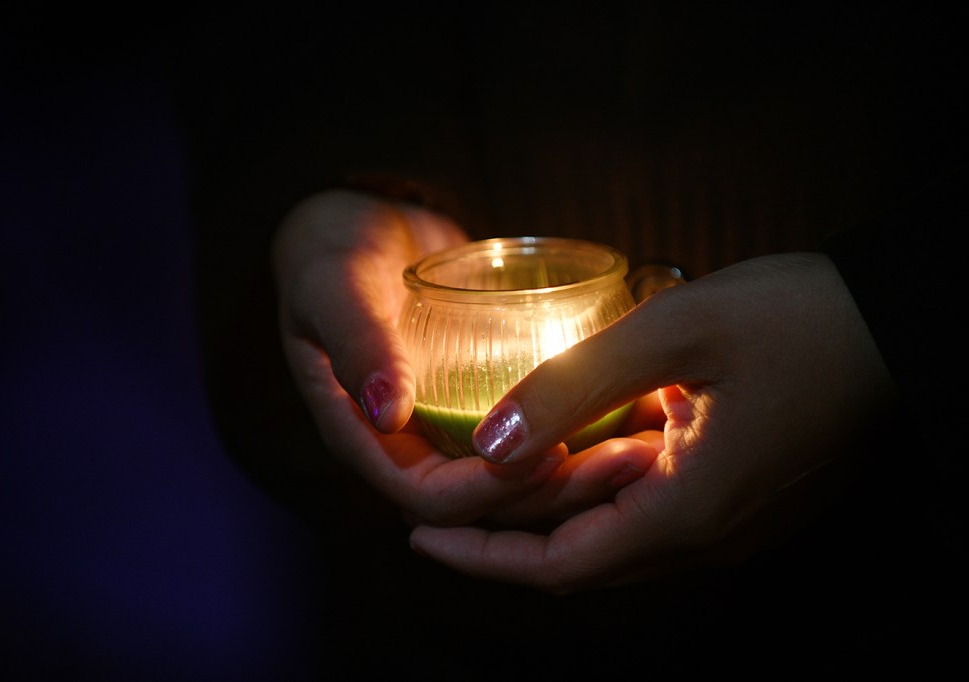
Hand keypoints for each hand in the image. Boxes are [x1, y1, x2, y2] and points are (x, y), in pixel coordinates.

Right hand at [271, 190, 659, 526]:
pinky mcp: (482, 401)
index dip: (490, 488)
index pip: (432, 498)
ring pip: (518, 479)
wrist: (357, 228)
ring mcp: (449, 427)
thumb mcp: (332, 288)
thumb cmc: (331, 254)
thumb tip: (389, 413)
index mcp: (365, 439)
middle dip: (555, 492)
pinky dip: (577, 432)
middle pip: (488, 503)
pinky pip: (531, 435)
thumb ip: (357, 342)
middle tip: (627, 457)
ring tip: (643, 444)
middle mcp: (410, 447)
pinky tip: (629, 409)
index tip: (552, 448)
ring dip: (577, 473)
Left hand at [409, 253, 897, 591]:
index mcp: (689, 511)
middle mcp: (708, 533)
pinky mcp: (740, 491)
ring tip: (484, 473)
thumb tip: (491, 444)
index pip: (560, 566)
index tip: (419, 535)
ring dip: (548, 509)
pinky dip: (595, 487)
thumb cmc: (797, 318)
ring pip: (613, 533)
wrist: (896, 318)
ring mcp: (729, 518)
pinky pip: (649, 505)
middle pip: (581, 558)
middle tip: (437, 501)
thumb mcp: (671, 334)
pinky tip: (565, 448)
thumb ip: (574, 388)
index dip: (482, 557)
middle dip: (502, 535)